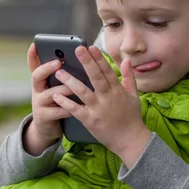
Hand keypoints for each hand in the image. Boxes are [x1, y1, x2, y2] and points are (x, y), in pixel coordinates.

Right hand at [24, 43, 72, 155]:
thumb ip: (61, 75)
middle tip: (59, 63)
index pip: (33, 65)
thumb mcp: (54, 87)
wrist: (47, 129)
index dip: (32, 55)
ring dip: (64, 89)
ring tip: (74, 86)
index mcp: (41, 80)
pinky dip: (70, 108)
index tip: (35, 44)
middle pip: (36, 76)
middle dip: (47, 68)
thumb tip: (72, 57)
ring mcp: (39, 104)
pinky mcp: (44, 117)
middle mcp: (37, 90)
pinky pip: (58, 111)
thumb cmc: (55, 103)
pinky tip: (80, 105)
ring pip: (50, 94)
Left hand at [51, 46, 151, 167]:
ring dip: (70, 81)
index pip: (107, 71)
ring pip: (83, 92)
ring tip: (59, 72)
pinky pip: (75, 110)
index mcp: (117, 91)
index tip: (91, 47)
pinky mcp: (90, 121)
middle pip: (96, 77)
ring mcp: (98, 109)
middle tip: (77, 49)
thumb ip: (128, 77)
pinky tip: (55, 95)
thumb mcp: (134, 96)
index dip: (99, 58)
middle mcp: (108, 98)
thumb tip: (126, 60)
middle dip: (87, 62)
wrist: (131, 141)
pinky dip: (65, 102)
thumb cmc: (132, 118)